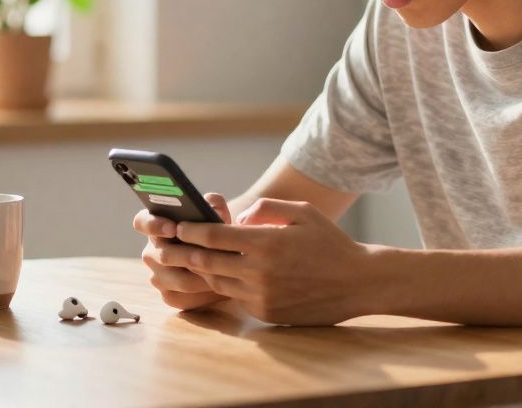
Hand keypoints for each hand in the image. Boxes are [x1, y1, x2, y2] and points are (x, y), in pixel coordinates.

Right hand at [134, 193, 231, 310]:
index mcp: (156, 225)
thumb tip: (211, 202)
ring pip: (178, 279)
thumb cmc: (215, 234)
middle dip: (189, 255)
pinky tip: (221, 288)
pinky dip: (203, 294)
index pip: (142, 222)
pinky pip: (183, 297)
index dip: (155, 225)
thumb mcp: (217, 216)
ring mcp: (158, 275)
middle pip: (163, 256)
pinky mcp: (169, 295)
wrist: (224, 263)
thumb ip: (214, 205)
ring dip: (202, 276)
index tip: (173, 228)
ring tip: (223, 271)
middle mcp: (152, 251)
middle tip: (209, 255)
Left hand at [171, 198, 374, 325]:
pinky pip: (236, 297)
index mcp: (266, 242)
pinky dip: (226, 286)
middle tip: (163, 247)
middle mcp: (259, 272)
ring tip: (185, 260)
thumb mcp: (301, 212)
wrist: (358, 282)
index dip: (190, 230)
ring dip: (199, 272)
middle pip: (206, 262)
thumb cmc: (329, 242)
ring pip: (216, 282)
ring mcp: (261, 296)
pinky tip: (219, 276)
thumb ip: (265, 208)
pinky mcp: (266, 313)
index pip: (214, 236)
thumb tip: (237, 217)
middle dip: (181, 253)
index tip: (176, 225)